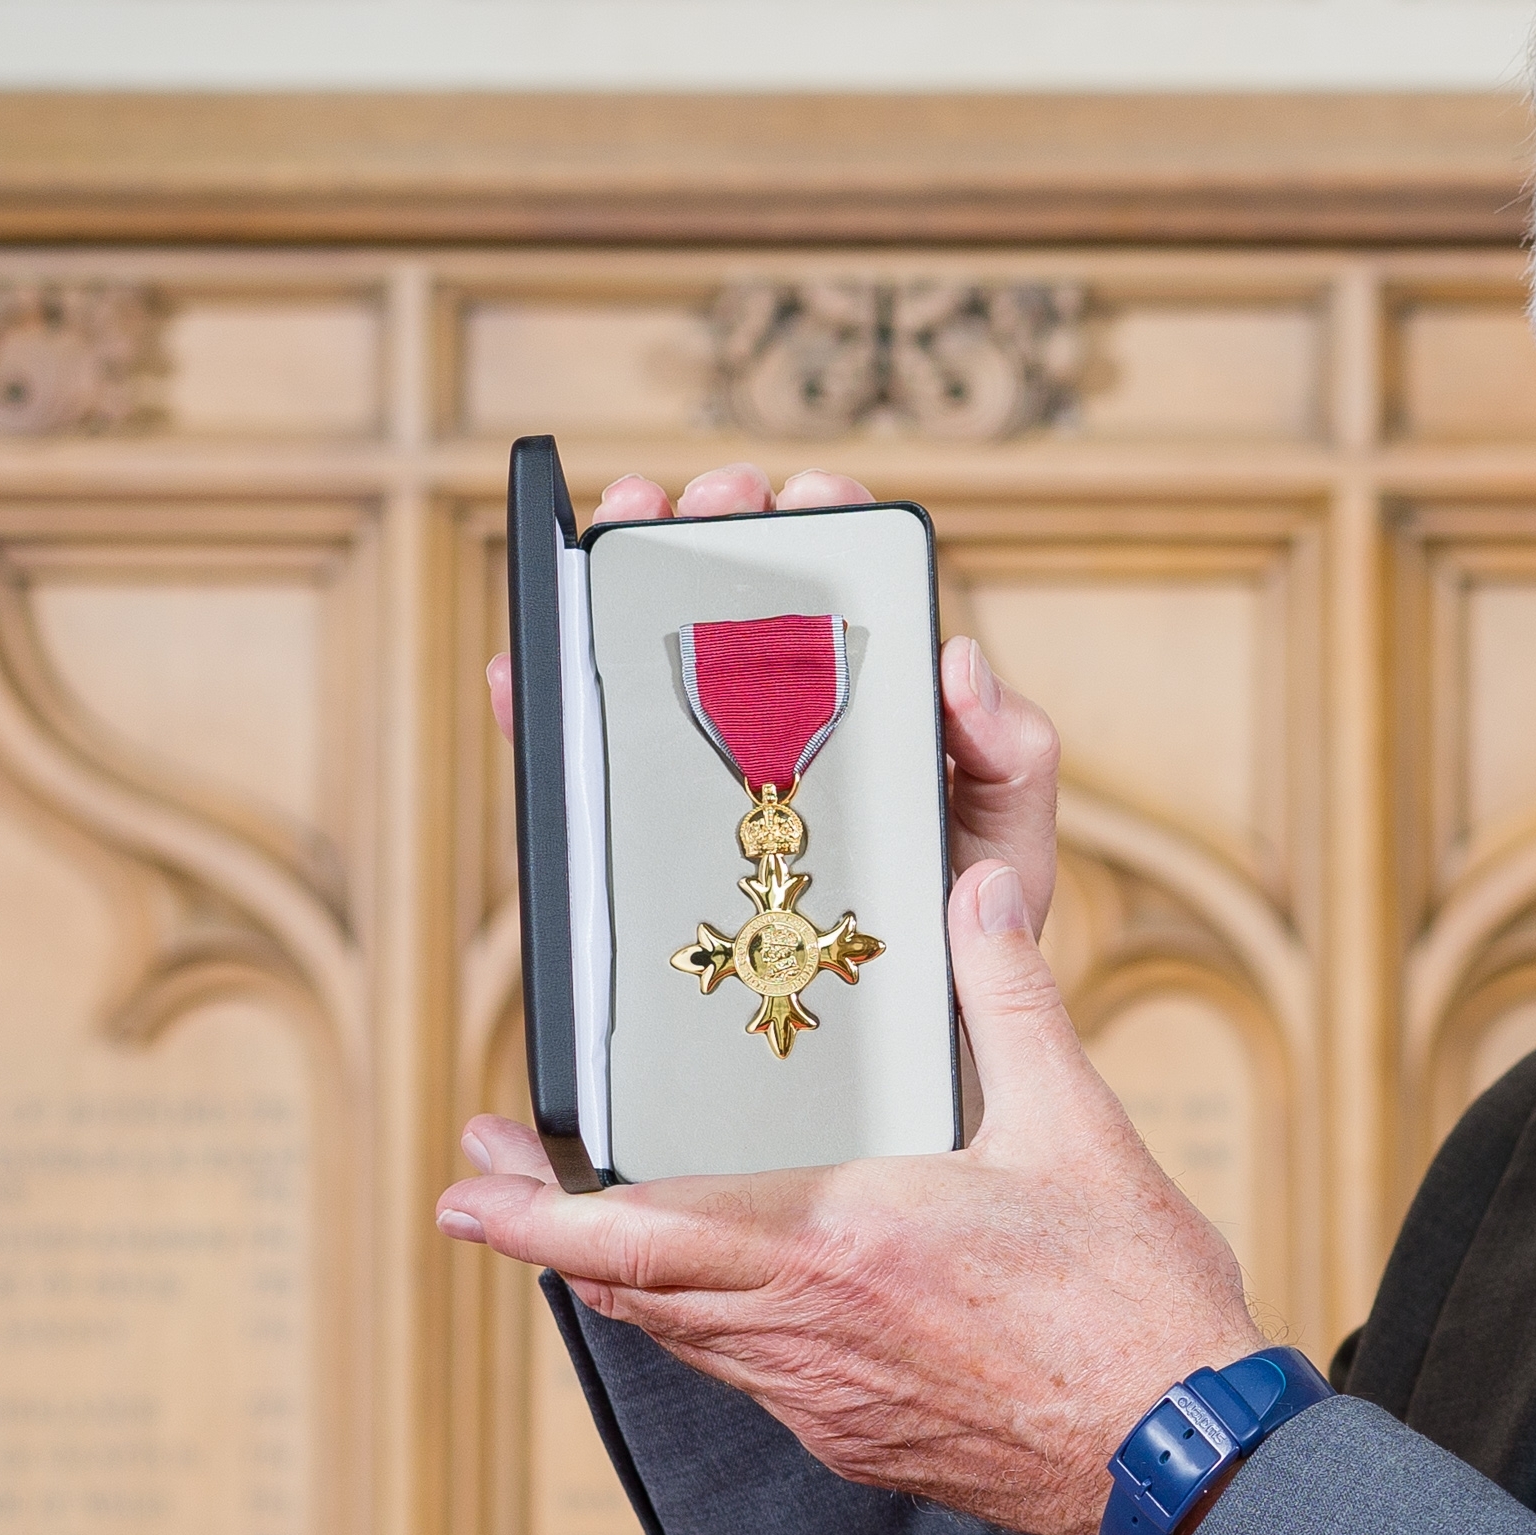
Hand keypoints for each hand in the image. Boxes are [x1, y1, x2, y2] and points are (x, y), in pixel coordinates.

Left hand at [434, 853, 1265, 1534]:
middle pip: (631, 1288)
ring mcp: (827, 1402)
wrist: (1183, 1458)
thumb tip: (978, 895)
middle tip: (492, 1180)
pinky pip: (749, 1378)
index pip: (641, 1232)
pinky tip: (736, 1296)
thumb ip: (1009, 1000)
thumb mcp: (1078, 1127)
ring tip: (591, 1226)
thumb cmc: (1136, 1306)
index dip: (534, 1214)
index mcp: (840, 1245)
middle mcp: (806, 1335)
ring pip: (683, 1338)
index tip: (465, 1186)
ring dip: (627, 1279)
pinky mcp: (861, 1443)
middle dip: (549, 1232)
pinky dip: (710, 1327)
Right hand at [483, 463, 1069, 932]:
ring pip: (654, 658)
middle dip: (722, 528)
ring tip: (622, 534)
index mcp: (874, 707)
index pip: (845, 590)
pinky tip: (524, 667)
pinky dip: (541, 705)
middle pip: (742, 599)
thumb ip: (1011, 751)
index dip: (824, 522)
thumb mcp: (1009, 842)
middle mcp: (785, 724)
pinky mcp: (646, 833)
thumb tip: (959, 657)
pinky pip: (582, 763)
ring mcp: (710, 772)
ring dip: (626, 580)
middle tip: (715, 504)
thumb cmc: (962, 934)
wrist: (904, 1042)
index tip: (811, 492)